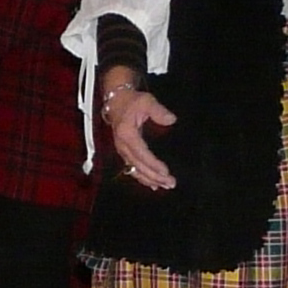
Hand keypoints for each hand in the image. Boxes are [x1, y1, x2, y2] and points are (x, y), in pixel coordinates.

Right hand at [102, 75, 178, 189]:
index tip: (165, 171)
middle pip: (138, 165)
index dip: (153, 164)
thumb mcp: (146, 101)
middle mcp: (122, 145)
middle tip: (170, 183)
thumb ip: (158, 111)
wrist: (116, 101)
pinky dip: (142, 178)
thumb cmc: (132, 101)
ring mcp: (122, 150)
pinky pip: (132, 168)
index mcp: (127, 134)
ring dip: (149, 179)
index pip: (141, 153)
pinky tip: (153, 185)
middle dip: (154, 176)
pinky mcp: (124, 152)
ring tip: (164, 186)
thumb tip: (171, 120)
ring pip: (135, 170)